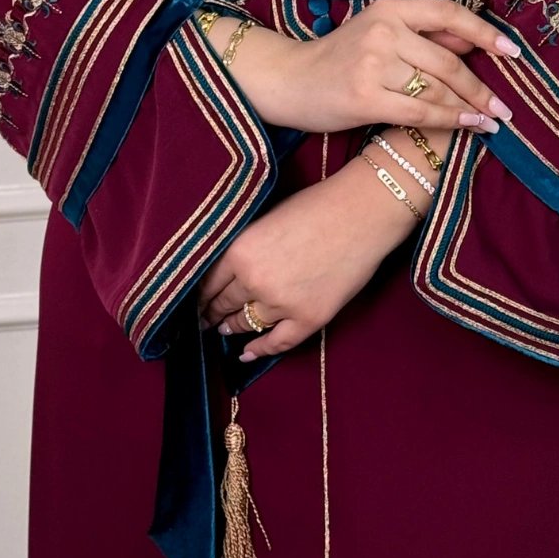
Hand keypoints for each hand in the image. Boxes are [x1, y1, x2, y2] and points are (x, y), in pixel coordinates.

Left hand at [197, 160, 415, 359]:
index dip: (199, 295)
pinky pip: (277, 342)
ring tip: (223, 329)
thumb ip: (246, 245)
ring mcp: (281, 303)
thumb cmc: (317, 205)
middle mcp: (254, 280)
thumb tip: (231, 269)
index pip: (207, 282)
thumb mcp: (267, 218)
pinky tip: (247, 352)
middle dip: (211, 312)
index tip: (195, 300)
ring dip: (232, 328)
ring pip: (246, 323)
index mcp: (240, 250)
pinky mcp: (308, 318)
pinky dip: (260, 350)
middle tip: (203, 318)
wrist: (363, 212)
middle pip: (223, 304)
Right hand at [211, 0, 518, 135]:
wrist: (290, 81)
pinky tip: (471, 126)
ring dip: (472, 108)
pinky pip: (420, 111)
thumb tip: (479, 38)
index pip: (449, 13)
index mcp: (390, 8)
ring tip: (494, 121)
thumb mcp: (382, 33)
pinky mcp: (365, 97)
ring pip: (438, 88)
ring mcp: (373, 63)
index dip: (485, 33)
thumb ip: (427, 34)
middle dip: (483, 86)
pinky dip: (451, 120)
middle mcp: (383, 30)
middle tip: (507, 106)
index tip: (514, 52)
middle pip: (449, 60)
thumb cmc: (341, 58)